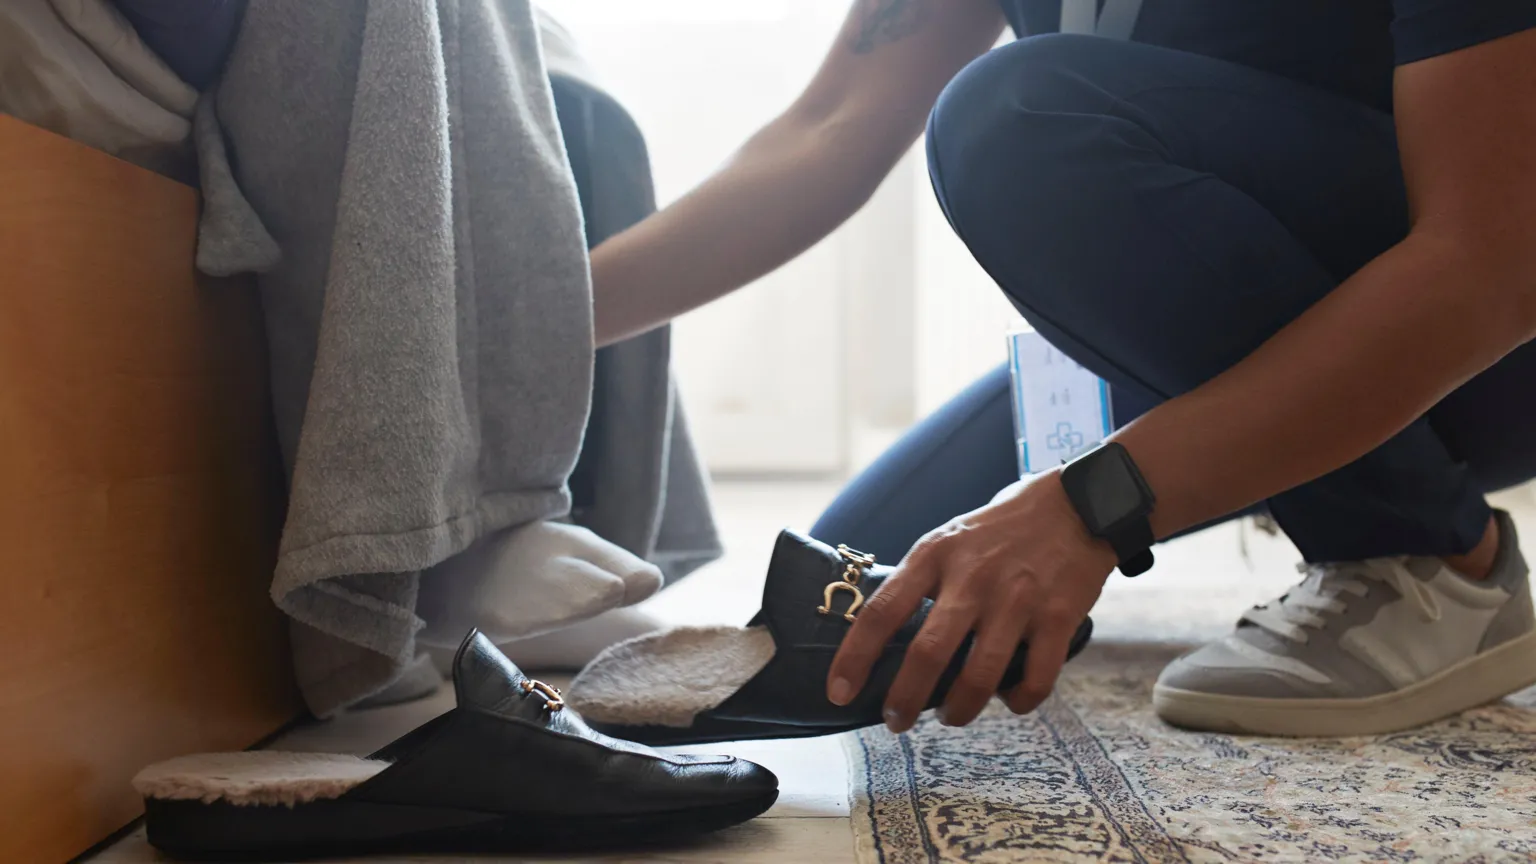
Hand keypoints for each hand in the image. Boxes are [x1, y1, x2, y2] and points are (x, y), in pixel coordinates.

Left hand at [825, 471, 1114, 732]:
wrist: (1076, 505)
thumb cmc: (999, 531)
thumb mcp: (948, 540)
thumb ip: (920, 582)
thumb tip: (882, 639)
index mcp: (934, 555)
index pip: (882, 612)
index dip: (855, 658)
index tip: (838, 692)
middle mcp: (973, 577)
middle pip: (928, 653)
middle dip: (904, 700)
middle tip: (895, 721)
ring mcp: (1017, 598)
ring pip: (979, 676)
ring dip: (959, 710)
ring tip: (950, 716)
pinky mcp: (1058, 616)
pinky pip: (1035, 679)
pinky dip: (1019, 701)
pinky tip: (1009, 700)